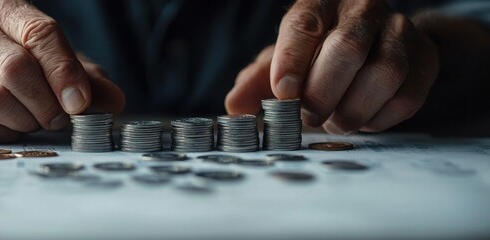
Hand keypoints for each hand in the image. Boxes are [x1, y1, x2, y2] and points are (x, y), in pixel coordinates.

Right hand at [0, 0, 124, 142]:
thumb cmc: (31, 67)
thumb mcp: (66, 67)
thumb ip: (91, 82)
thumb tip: (114, 101)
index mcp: (10, 12)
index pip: (40, 34)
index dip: (64, 71)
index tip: (80, 102)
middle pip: (15, 68)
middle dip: (46, 102)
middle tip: (61, 118)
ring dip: (26, 120)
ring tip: (37, 121)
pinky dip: (4, 135)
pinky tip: (13, 128)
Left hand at [226, 0, 438, 133]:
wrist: (370, 48)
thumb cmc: (316, 56)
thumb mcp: (280, 63)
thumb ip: (255, 82)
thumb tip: (234, 106)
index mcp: (321, 3)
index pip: (304, 23)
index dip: (291, 60)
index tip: (283, 93)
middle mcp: (362, 9)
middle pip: (346, 49)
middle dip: (322, 94)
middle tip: (308, 116)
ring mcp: (399, 31)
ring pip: (383, 74)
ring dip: (352, 111)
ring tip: (335, 121)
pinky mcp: (425, 59)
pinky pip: (406, 97)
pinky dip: (379, 119)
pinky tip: (362, 118)